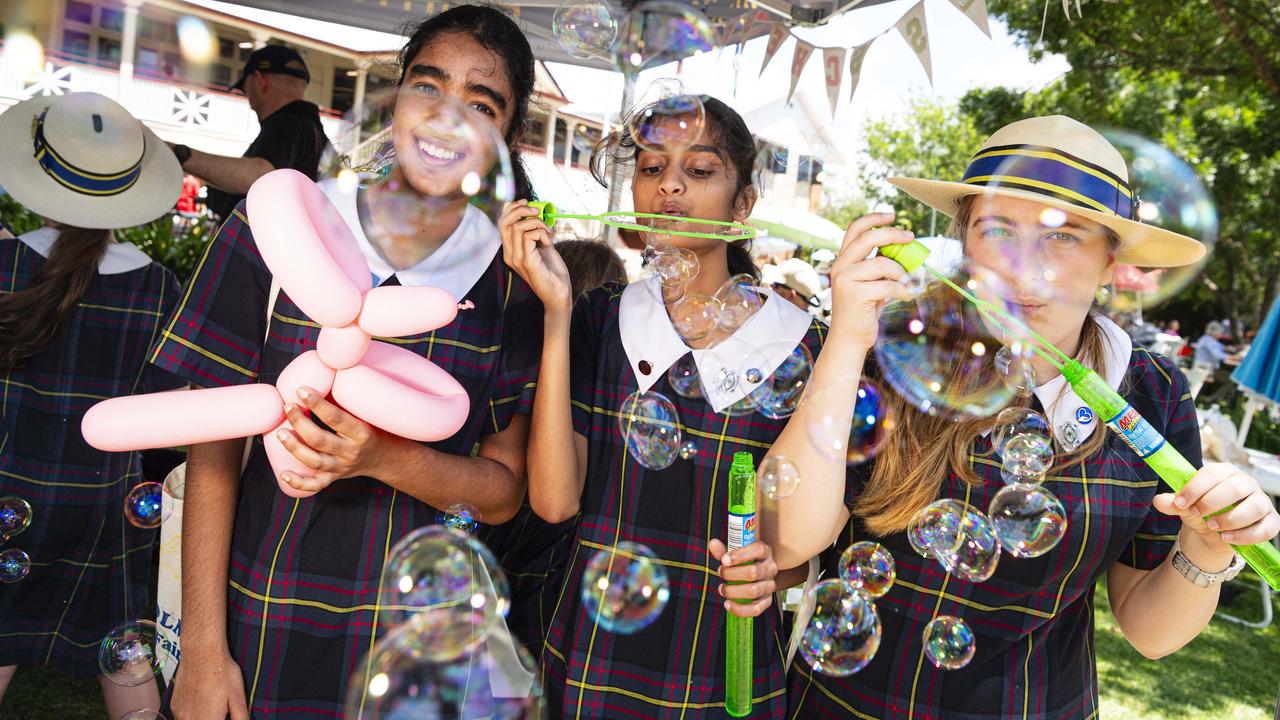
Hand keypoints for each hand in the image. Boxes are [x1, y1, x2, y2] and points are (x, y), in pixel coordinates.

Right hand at [169, 649, 247, 719]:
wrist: (201, 652)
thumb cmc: (221, 670)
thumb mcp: (238, 695)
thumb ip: (240, 717)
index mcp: (208, 719)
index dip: (221, 719)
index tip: (224, 715)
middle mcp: (190, 719)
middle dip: (213, 718)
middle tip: (220, 709)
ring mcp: (180, 714)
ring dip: (202, 717)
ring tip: (212, 703)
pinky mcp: (174, 706)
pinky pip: (182, 717)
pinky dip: (192, 714)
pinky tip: (201, 700)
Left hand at [275, 386, 392, 492]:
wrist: (387, 458)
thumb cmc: (375, 428)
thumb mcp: (367, 413)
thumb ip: (345, 400)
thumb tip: (322, 375)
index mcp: (361, 433)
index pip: (336, 418)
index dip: (317, 404)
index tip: (301, 390)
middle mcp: (350, 452)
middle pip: (320, 440)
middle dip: (300, 423)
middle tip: (287, 407)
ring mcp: (341, 467)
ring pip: (314, 462)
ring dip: (294, 448)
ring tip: (280, 432)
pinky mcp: (334, 477)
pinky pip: (315, 485)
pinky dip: (298, 482)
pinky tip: (283, 474)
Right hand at [500, 200, 571, 311]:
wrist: (559, 292)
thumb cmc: (552, 270)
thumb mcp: (542, 247)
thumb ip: (536, 233)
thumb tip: (536, 214)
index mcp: (511, 250)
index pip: (502, 223)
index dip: (512, 208)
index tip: (527, 203)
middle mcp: (510, 254)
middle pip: (504, 222)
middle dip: (520, 210)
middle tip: (537, 211)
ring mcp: (516, 258)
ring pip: (517, 227)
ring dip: (537, 222)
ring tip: (549, 231)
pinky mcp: (526, 261)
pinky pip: (528, 236)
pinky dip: (541, 232)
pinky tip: (549, 240)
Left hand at [709, 538, 778, 617]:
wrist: (757, 576)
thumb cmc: (744, 562)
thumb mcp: (735, 554)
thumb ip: (724, 551)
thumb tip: (713, 544)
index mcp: (764, 552)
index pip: (758, 549)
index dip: (740, 555)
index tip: (724, 560)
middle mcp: (770, 568)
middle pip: (753, 572)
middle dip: (732, 574)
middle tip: (720, 572)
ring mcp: (770, 585)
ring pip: (754, 591)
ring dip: (733, 591)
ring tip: (722, 589)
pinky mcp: (767, 601)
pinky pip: (756, 609)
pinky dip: (740, 609)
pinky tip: (728, 604)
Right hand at [827, 211, 914, 350]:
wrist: (849, 338)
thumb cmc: (864, 309)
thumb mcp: (871, 282)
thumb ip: (880, 264)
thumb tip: (905, 248)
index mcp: (843, 260)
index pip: (855, 229)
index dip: (874, 218)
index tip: (893, 216)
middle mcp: (840, 267)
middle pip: (868, 238)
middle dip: (893, 234)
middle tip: (910, 238)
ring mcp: (845, 280)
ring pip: (882, 264)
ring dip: (901, 273)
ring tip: (906, 283)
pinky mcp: (855, 294)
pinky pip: (888, 285)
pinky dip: (902, 290)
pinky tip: (905, 296)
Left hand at [1153, 463, 1279, 553]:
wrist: (1214, 534)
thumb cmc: (1201, 513)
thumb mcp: (1185, 507)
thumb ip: (1173, 503)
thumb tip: (1158, 500)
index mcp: (1225, 472)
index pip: (1213, 472)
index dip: (1195, 487)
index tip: (1180, 503)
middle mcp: (1247, 483)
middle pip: (1236, 487)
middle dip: (1213, 502)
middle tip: (1197, 514)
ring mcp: (1262, 502)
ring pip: (1255, 506)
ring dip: (1231, 519)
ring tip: (1212, 527)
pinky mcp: (1271, 521)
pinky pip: (1267, 528)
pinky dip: (1246, 535)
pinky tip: (1227, 538)